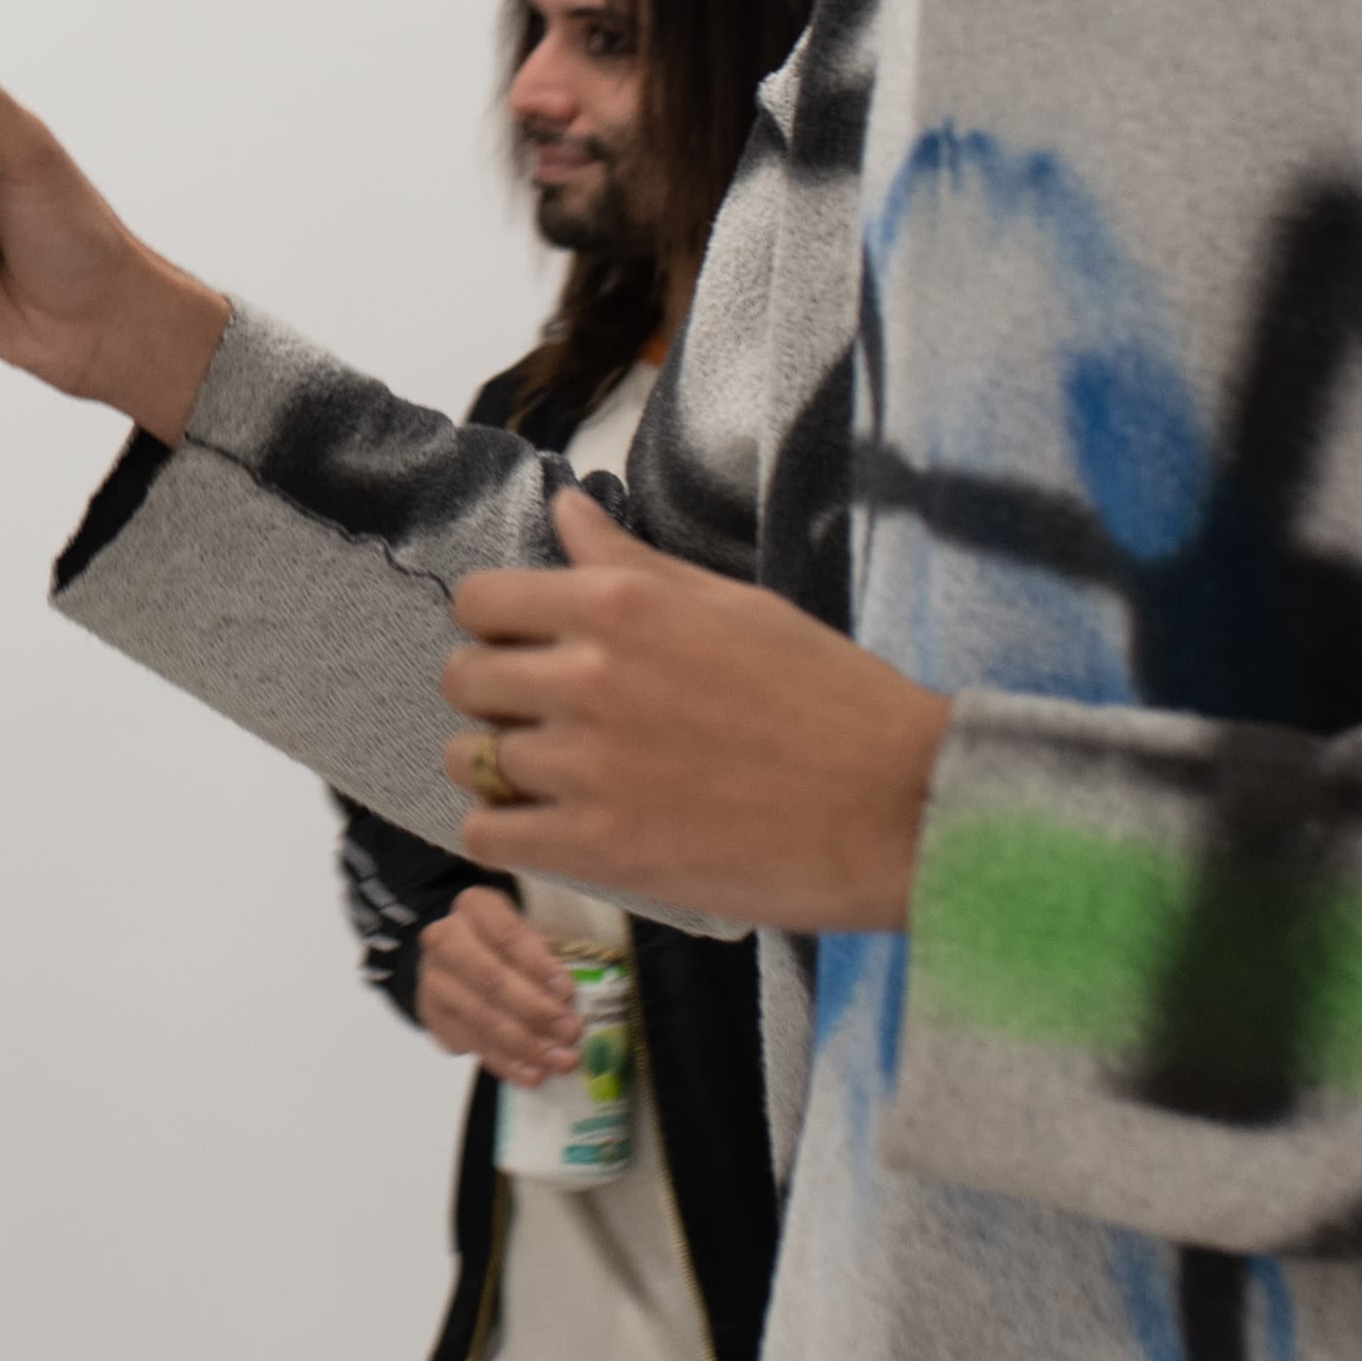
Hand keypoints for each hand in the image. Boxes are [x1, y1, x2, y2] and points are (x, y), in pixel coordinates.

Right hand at [415, 887, 582, 1081]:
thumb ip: (548, 958)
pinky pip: (472, 1044)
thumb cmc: (508, 946)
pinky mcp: (433, 1016)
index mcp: (475, 906)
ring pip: (481, 1016)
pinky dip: (506, 1063)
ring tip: (560, 1061)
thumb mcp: (529, 934)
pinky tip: (532, 1075)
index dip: (539, 964)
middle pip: (491, 978)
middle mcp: (445, 938)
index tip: (568, 992)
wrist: (458, 962)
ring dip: (525, 1044)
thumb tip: (573, 1002)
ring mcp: (434, 979)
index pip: (507, 934)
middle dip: (536, 1010)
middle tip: (570, 1032)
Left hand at [440, 490, 952, 934]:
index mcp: (619, 605)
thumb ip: (630, 562)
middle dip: (493, 695)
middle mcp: (589, 678)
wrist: (897, 807)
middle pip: (463, 680)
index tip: (526, 646)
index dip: (497, 625)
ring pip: (471, 760)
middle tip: (542, 714)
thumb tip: (564, 511)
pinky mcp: (600, 849)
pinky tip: (548, 825)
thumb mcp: (733, 605)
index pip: (481, 601)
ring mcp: (588, 768)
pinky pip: (488, 836)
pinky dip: (505, 831)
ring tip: (554, 774)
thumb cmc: (831, 699)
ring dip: (500, 767)